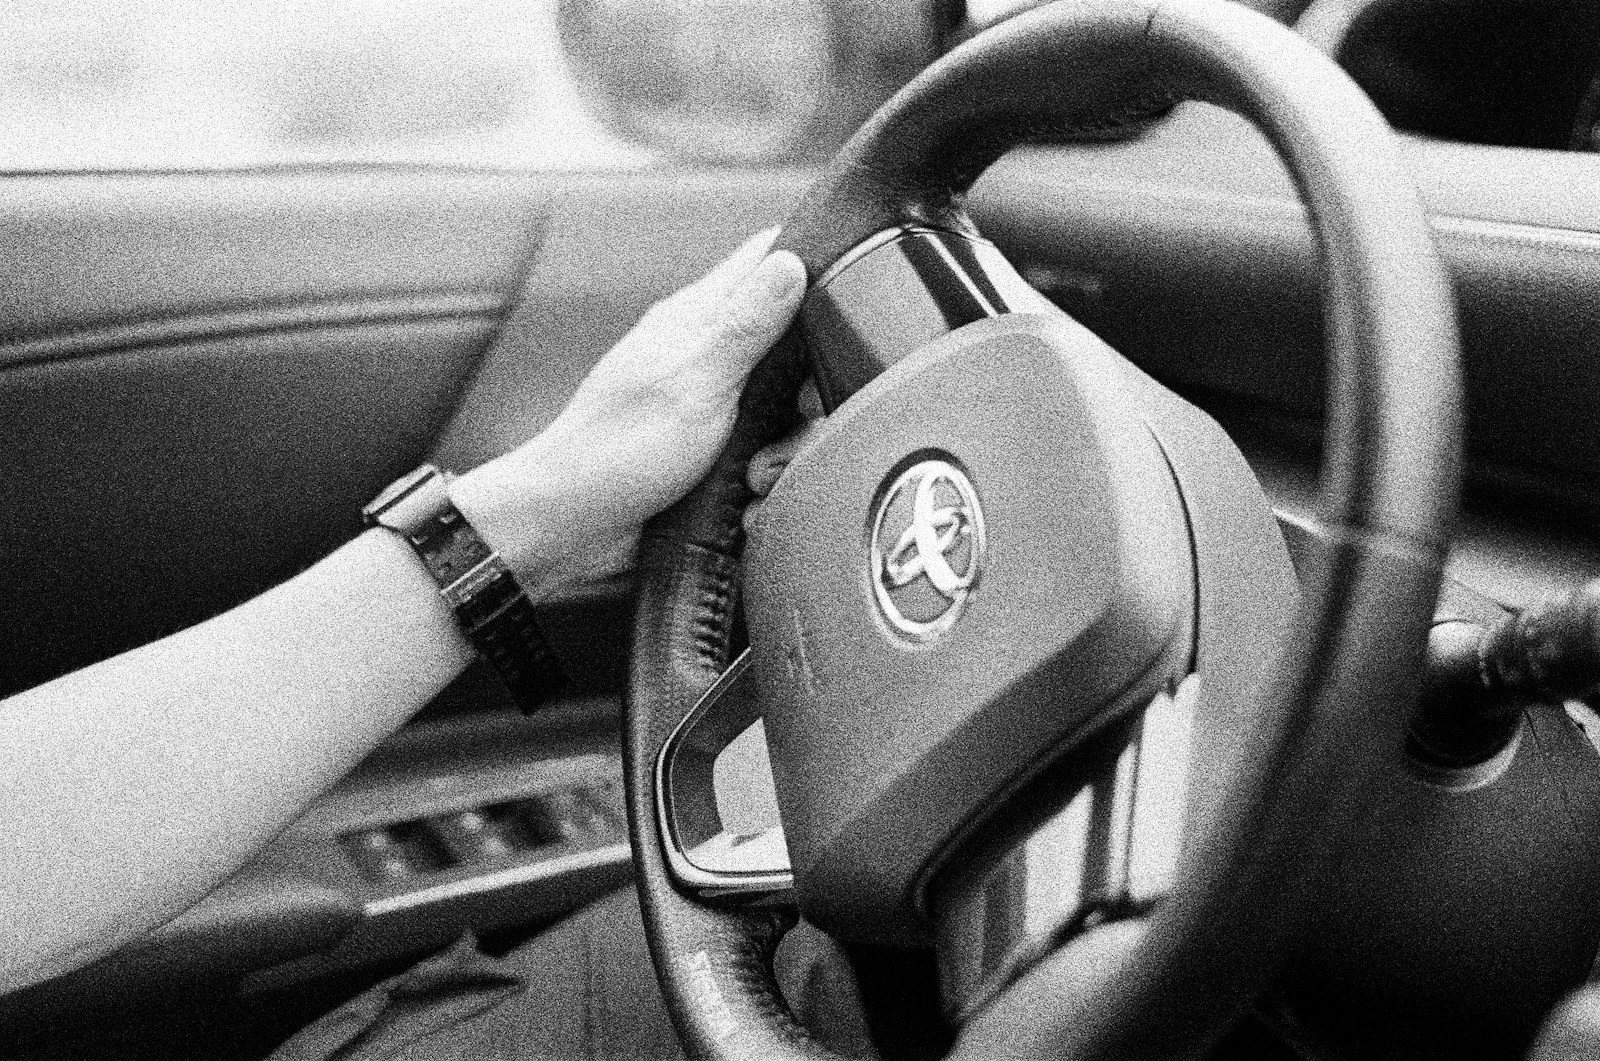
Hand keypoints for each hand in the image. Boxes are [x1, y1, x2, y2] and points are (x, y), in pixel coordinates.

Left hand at [451, 229, 806, 594]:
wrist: (573, 530)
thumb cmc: (616, 451)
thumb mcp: (694, 381)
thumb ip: (746, 326)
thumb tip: (791, 261)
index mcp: (698, 319)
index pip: (765, 259)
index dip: (811, 266)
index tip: (840, 310)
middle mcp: (709, 357)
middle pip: (795, 348)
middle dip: (808, 392)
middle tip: (795, 416)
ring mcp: (714, 408)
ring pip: (788, 415)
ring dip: (783, 453)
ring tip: (753, 477)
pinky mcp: (716, 456)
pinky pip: (766, 459)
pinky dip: (763, 485)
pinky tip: (744, 503)